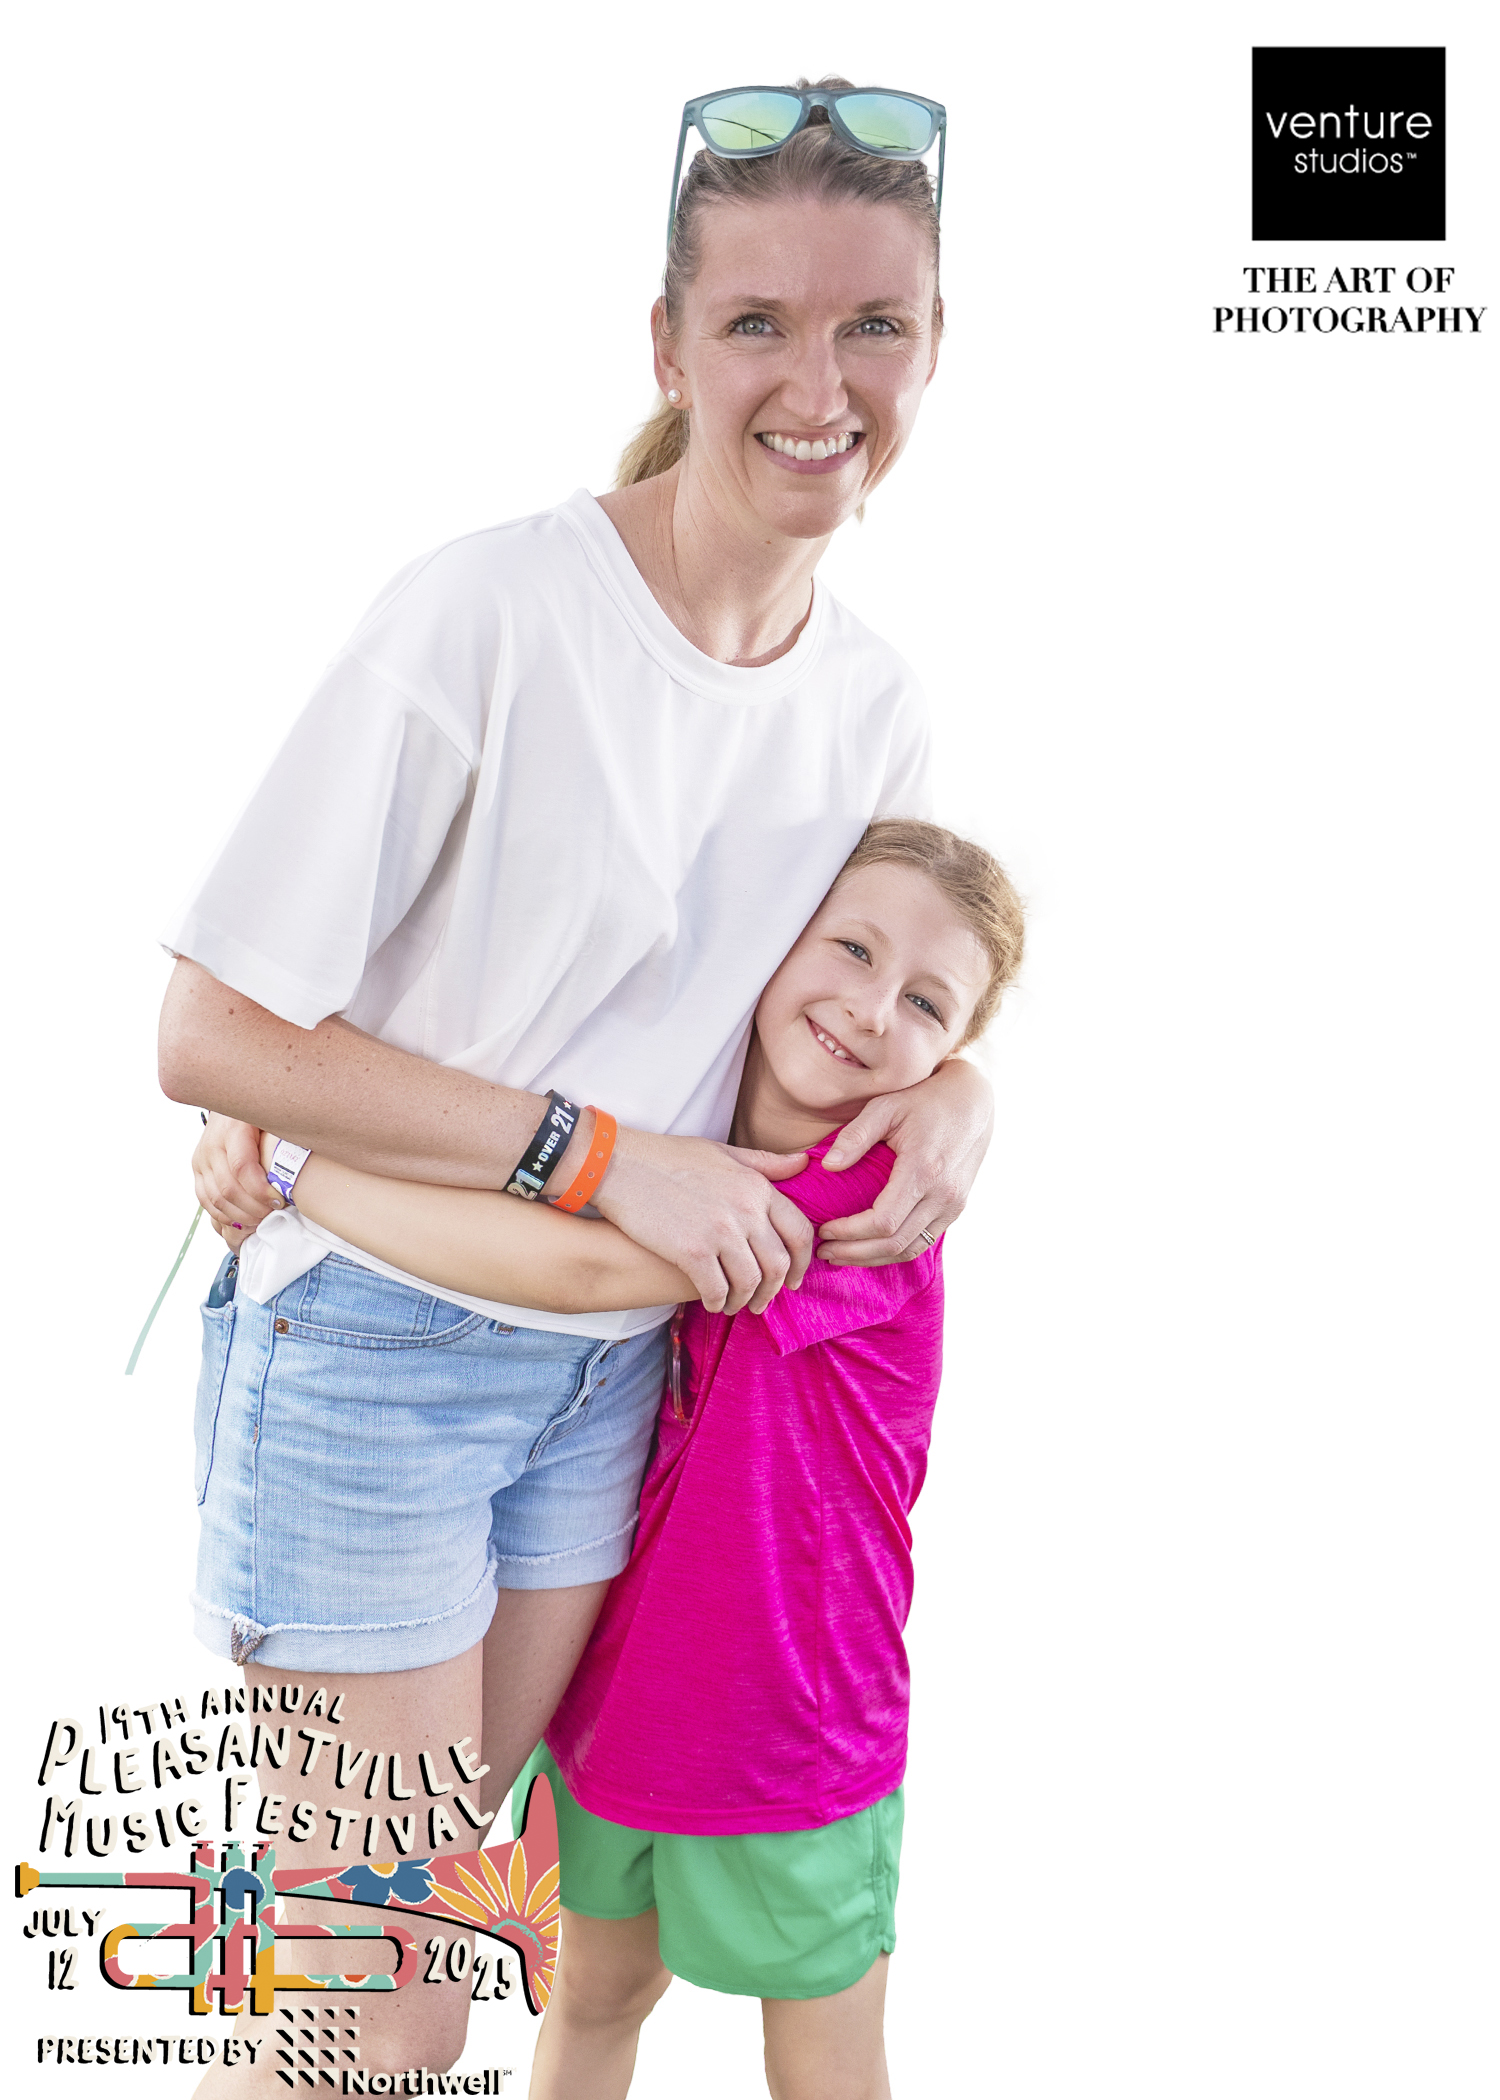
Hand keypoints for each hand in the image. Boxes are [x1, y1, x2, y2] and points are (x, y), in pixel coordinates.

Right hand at [192, 1112, 283, 1242]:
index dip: (261, 1191)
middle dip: (254, 1208)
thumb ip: (285, 1132)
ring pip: (216, 1198)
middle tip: (274, 1214)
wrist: (232, 1100)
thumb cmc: (260, 1110)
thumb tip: (310, 1151)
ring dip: (240, 1215)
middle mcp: (212, 1145)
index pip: (242, 1167)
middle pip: (228, 1188)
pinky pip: (206, 1199)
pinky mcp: (198, 1169)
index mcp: (232, 1129)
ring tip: (261, 1220)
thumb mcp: (274, 1114)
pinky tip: (243, 1219)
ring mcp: (201, 1158)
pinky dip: (224, 1215)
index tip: (281, 1200)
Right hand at [593, 1128, 811, 1315]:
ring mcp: (720, 1232)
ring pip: (750, 1282)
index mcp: (757, 1186)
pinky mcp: (692, 1251)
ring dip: (745, 1300)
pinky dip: (718, 1302)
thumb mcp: (724, 1152)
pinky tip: (712, 1303)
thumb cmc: (669, 1157)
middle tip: (762, 1301)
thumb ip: (765, 1163)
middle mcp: (746, 1210)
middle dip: (773, 1290)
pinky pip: (717, 1289)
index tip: (794, 1278)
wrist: (619, 1164)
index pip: (799, 1232)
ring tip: (734, 1305)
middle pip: (778, 1264)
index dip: (802, 1262)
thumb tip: (804, 1164)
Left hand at [815, 1058, 994, 1264]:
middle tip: (824, 1251)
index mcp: (923, 1169)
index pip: (884, 1222)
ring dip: (874, 1259)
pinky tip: (869, 1248)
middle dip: (855, 1253)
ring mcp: (954, 1204)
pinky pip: (924, 1241)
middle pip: (895, 1244)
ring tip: (841, 1255)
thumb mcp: (886, 1107)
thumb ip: (855, 1136)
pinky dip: (895, 1251)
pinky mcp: (956, 1208)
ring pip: (911, 1250)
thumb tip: (828, 1165)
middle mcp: (943, 1194)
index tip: (824, 1230)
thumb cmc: (924, 1100)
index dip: (850, 1233)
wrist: (973, 1102)